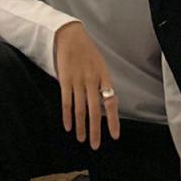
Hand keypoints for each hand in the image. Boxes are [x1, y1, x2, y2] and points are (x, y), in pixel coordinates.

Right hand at [54, 21, 120, 149]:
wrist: (70, 35)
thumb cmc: (87, 51)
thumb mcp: (100, 65)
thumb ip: (102, 83)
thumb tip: (105, 103)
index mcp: (104, 76)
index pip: (111, 102)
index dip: (113, 120)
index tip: (114, 136)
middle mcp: (92, 80)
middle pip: (95, 110)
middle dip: (95, 130)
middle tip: (94, 145)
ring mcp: (78, 80)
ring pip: (80, 109)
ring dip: (81, 126)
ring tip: (82, 139)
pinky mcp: (65, 80)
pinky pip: (67, 102)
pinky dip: (67, 116)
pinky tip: (68, 126)